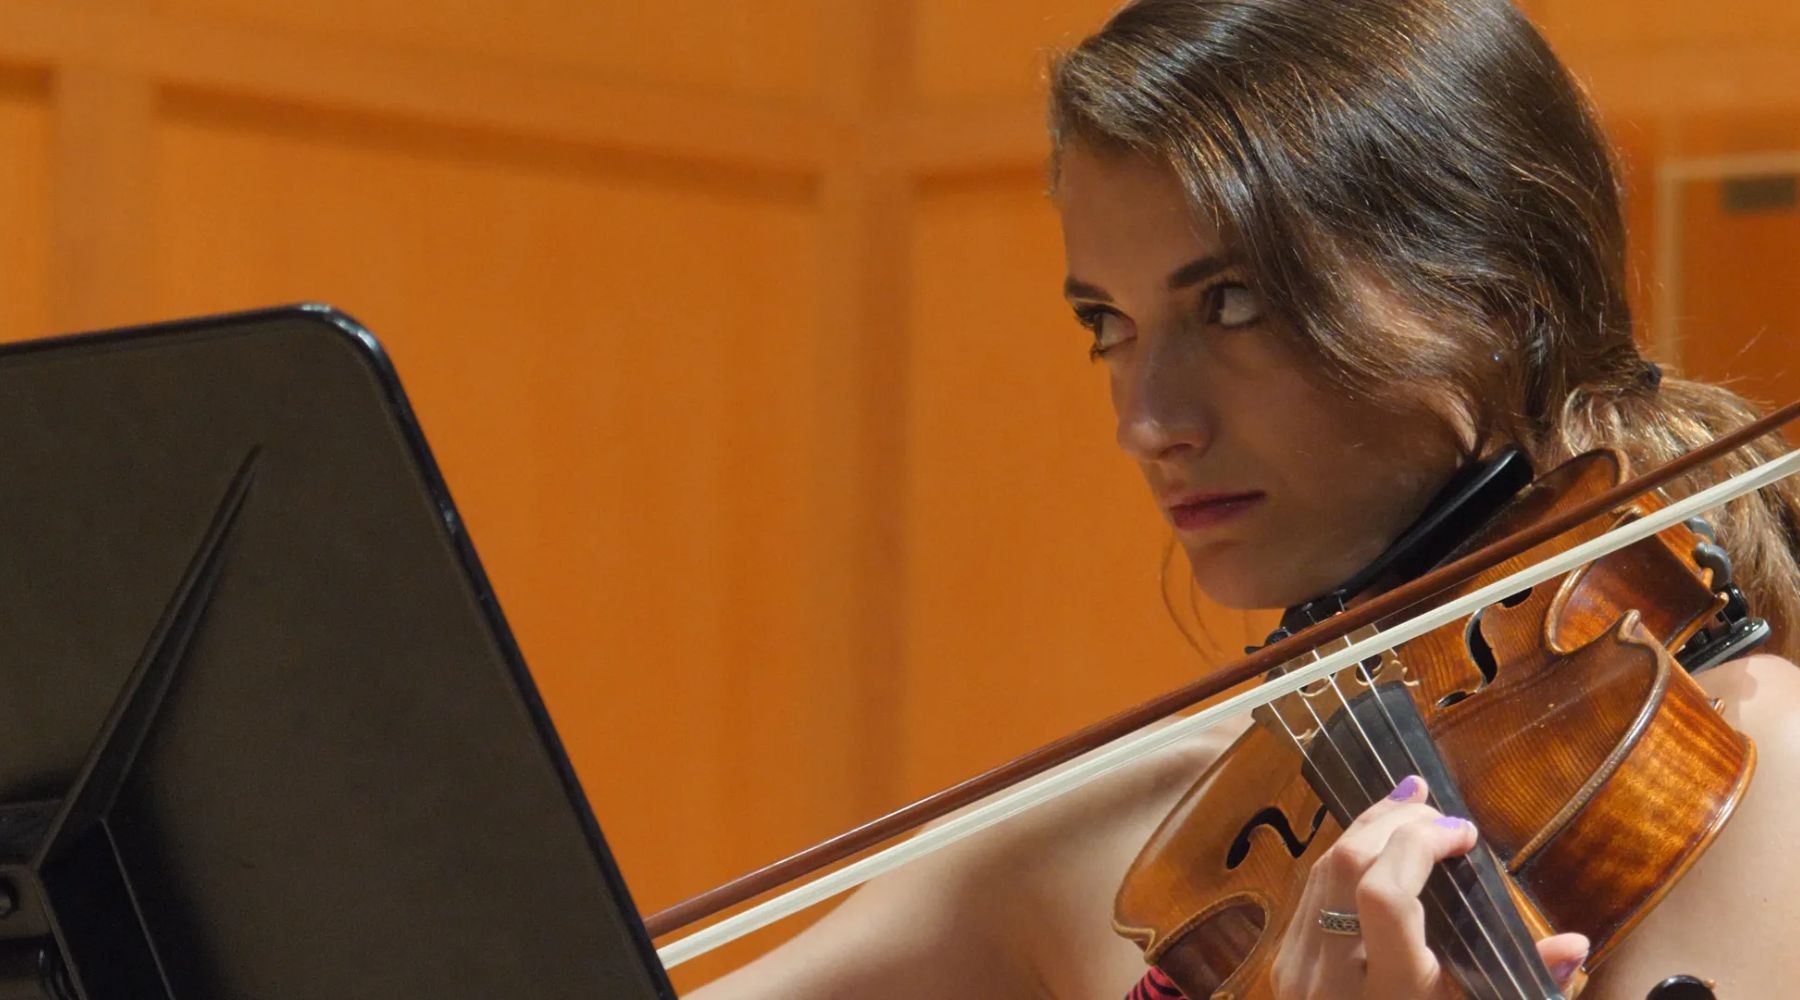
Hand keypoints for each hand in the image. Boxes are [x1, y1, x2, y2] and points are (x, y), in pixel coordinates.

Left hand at [1268, 775, 1588, 998]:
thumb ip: (1521, 982)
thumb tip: (1574, 942)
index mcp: (1388, 996)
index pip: (1384, 895)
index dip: (1419, 845)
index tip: (1463, 833)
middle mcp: (1330, 978)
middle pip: (1347, 867)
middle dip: (1394, 823)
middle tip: (1437, 810)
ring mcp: (1297, 968)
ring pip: (1322, 870)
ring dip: (1366, 830)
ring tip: (1410, 806)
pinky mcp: (1283, 962)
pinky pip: (1311, 892)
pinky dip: (1345, 860)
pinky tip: (1375, 843)